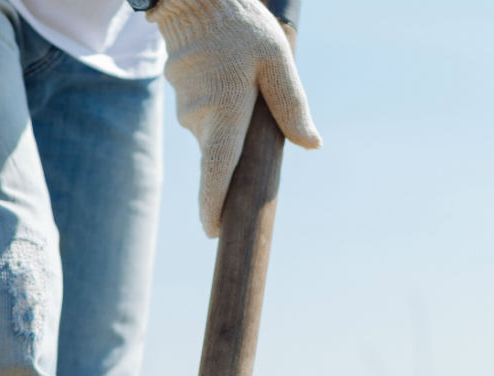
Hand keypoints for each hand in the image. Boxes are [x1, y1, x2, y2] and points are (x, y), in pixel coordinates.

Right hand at [150, 0, 320, 236]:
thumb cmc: (240, 26)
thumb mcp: (277, 59)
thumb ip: (292, 104)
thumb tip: (311, 144)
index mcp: (225, 114)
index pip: (217, 171)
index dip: (214, 205)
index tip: (215, 231)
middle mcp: (200, 120)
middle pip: (223, 155)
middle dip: (240, 155)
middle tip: (259, 122)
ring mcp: (187, 111)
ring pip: (216, 133)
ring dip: (233, 122)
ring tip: (244, 81)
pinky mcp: (182, 99)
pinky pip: (206, 115)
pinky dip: (221, 107)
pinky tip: (228, 77)